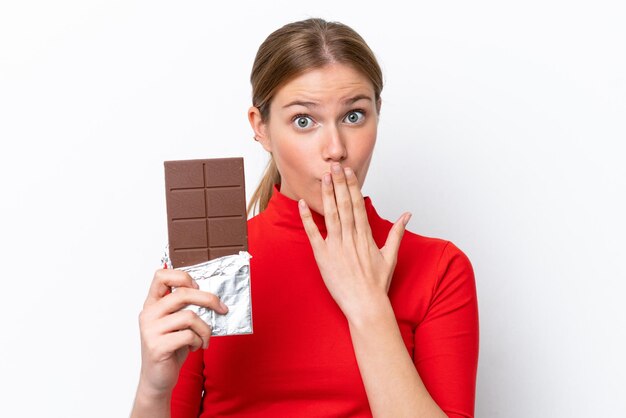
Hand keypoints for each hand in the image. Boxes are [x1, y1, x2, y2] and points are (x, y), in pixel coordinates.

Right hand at [137, 269, 227, 396]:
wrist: (158, 379)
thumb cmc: (171, 348)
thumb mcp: (176, 324)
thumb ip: (184, 308)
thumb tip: (213, 298)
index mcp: (152, 304)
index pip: (161, 276)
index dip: (182, 277)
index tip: (197, 287)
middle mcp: (148, 314)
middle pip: (183, 294)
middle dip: (209, 299)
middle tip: (222, 309)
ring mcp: (151, 330)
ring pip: (190, 316)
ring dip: (205, 329)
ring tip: (204, 338)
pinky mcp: (157, 346)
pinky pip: (189, 335)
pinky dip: (199, 341)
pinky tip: (195, 347)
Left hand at [298, 162, 410, 319]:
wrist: (366, 305)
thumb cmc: (378, 284)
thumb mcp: (391, 256)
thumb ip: (397, 232)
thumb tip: (407, 215)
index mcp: (366, 236)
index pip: (358, 205)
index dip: (352, 186)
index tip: (349, 171)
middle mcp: (351, 238)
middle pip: (345, 204)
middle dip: (339, 183)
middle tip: (334, 165)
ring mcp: (336, 246)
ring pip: (331, 214)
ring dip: (327, 194)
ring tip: (323, 177)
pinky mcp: (323, 256)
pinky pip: (313, 234)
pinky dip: (308, 218)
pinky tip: (302, 204)